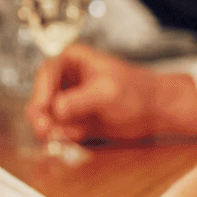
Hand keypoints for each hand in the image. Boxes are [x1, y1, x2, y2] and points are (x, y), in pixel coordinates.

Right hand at [28, 44, 196, 141]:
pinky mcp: (74, 119)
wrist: (156, 110)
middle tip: (45, 132)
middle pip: (42, 95)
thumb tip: (56, 109)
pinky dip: (63, 136)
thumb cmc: (136, 91)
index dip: (40, 93)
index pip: (46, 73)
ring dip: (52, 128)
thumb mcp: (107, 92)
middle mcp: (67, 79)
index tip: (41, 111)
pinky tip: (77, 137)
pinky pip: (59, 129)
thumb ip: (80, 100)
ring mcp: (69, 100)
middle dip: (41, 115)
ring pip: (47, 115)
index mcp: (72, 60)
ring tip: (67, 135)